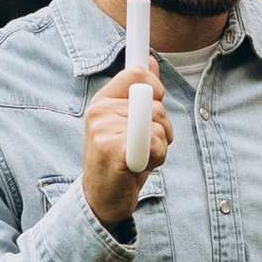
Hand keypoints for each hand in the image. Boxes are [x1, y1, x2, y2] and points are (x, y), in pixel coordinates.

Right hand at [79, 59, 168, 227]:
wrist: (101, 199)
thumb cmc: (120, 160)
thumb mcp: (129, 122)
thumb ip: (139, 91)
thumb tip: (150, 61)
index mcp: (103, 100)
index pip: (137, 73)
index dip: (155, 86)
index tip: (156, 98)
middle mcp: (100, 111)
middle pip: (157, 104)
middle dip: (162, 128)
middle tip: (143, 145)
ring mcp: (103, 130)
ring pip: (159, 126)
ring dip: (159, 147)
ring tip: (138, 158)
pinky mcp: (113, 150)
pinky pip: (155, 144)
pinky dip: (156, 159)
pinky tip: (138, 168)